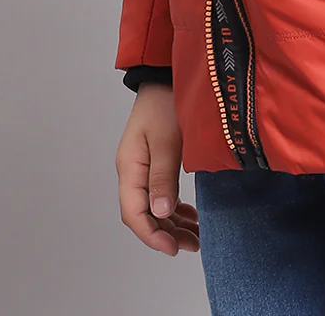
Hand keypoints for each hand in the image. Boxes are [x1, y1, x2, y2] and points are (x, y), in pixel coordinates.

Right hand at [116, 83, 199, 256]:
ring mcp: (142, 167)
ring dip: (172, 224)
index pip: (134, 213)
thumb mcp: (167, 140)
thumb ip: (162, 177)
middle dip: (166, 234)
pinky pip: (160, 194)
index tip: (172, 248)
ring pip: (153, 207)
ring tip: (195, 236)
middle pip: (144, 214)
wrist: (166, 76)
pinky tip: (190, 215)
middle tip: (192, 245)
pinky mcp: (154, 162)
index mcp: (130, 167)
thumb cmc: (165, 102)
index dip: (152, 235)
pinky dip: (174, 208)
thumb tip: (159, 212)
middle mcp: (133, 171)